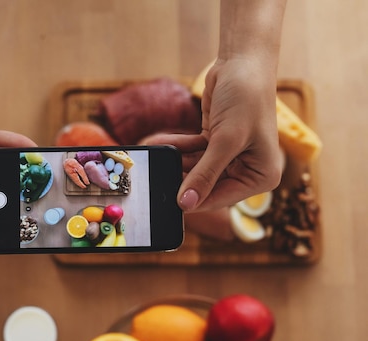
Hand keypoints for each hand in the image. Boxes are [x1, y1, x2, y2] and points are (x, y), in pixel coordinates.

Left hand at [143, 58, 283, 211]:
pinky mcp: (215, 143)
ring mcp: (231, 157)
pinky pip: (192, 154)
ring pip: (195, 170)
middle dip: (181, 178)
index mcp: (261, 176)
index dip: (193, 200)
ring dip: (175, 162)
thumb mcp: (225, 140)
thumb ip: (204, 174)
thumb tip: (186, 203)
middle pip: (206, 186)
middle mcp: (248, 170)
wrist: (242, 63)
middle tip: (156, 175)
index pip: (220, 198)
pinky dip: (177, 149)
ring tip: (154, 157)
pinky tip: (158, 144)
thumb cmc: (246, 98)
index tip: (167, 199)